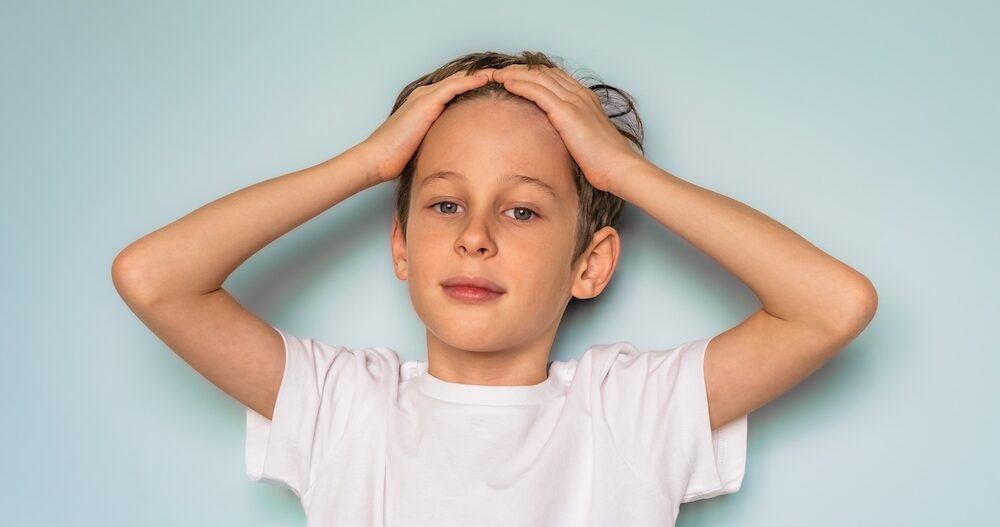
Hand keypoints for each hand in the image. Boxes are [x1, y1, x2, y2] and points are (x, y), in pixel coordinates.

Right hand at [356, 69, 497, 184]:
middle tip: (505, 76)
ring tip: (502, 73)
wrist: (376, 159)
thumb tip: (459, 155)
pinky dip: (471, 81)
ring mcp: (425, 97)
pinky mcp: (426, 103)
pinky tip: (486, 79)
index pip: (454, 90)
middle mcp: (425, 96)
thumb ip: (441, 143)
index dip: (474, 87)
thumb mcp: (425, 147)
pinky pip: (454, 86)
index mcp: (425, 105)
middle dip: (481, 77)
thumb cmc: (396, 158)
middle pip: (459, 80)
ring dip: (480, 75)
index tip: (495, 88)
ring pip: (459, 79)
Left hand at [489, 65, 643, 193]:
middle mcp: (579, 94)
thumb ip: (570, 133)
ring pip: (537, 77)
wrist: (619, 167)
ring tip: (495, 74)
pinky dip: (519, 84)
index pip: (554, 77)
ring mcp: (574, 101)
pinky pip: (537, 91)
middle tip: (499, 72)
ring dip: (514, 73)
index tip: (514, 77)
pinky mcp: (566, 112)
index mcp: (585, 99)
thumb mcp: (585, 141)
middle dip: (519, 70)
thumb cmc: (605, 162)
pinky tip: (505, 83)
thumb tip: (555, 140)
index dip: (532, 74)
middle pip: (543, 72)